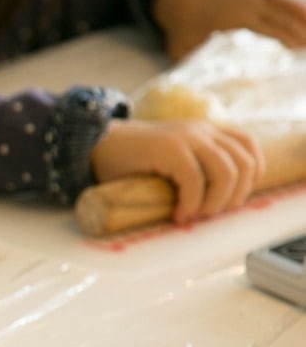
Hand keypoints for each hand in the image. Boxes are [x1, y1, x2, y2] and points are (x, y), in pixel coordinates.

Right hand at [90, 119, 263, 223]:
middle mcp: (202, 131)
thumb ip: (193, 167)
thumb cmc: (128, 162)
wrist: (94, 147)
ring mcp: (187, 138)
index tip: (233, 198)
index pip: (247, 147)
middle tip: (211, 215)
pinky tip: (179, 215)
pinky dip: (192, 203)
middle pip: (243, 163)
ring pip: (227, 172)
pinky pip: (196, 181)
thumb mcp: (170, 159)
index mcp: (205, 131)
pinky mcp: (170, 149)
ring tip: (196, 216)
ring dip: (216, 202)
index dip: (251, 175)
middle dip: (235, 196)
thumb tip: (213, 199)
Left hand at [153, 0, 305, 60]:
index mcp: (228, 23)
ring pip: (286, 14)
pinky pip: (285, 2)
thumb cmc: (184, 30)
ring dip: (302, 31)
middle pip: (279, 29)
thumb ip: (194, 62)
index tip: (289, 70)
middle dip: (296, 47)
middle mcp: (246, 8)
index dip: (277, 55)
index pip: (260, 41)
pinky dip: (299, 12)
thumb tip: (204, 86)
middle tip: (304, 65)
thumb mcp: (181, 48)